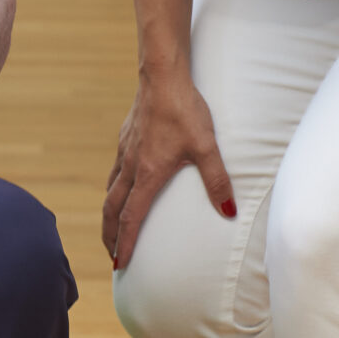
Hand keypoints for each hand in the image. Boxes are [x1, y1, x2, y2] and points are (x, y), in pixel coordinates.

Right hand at [103, 65, 233, 269]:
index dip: (125, 243)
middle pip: (111, 207)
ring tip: (112, 226)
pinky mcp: (126, 136)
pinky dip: (114, 187)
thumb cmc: (184, 110)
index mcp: (147, 173)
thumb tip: (229, 212)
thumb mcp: (206, 146)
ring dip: (110, 211)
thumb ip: (217, 180)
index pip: (131, 217)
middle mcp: (131, 165)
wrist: (162, 76)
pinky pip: (115, 169)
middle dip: (109, 234)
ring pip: (110, 188)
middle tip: (111, 254)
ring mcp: (125, 150)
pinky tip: (122, 184)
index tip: (119, 263)